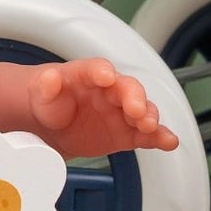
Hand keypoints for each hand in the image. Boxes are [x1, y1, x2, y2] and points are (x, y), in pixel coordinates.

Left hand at [18, 58, 179, 157]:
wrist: (54, 125)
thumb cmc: (52, 102)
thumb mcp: (42, 93)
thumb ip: (47, 86)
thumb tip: (49, 78)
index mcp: (89, 75)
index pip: (97, 69)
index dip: (102, 72)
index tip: (106, 76)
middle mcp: (111, 90)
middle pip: (128, 88)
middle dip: (134, 97)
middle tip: (135, 108)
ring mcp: (121, 112)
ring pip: (142, 110)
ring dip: (148, 117)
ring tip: (150, 125)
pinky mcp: (127, 133)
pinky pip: (146, 135)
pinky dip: (159, 137)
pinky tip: (168, 141)